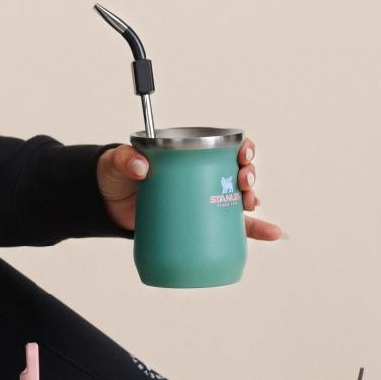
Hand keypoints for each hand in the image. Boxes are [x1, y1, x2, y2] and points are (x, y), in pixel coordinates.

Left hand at [95, 135, 286, 239]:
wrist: (106, 205)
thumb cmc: (116, 175)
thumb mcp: (118, 162)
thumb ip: (125, 159)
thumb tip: (141, 165)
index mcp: (189, 154)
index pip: (224, 146)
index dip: (242, 147)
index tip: (243, 152)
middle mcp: (201, 175)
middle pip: (237, 171)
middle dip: (249, 174)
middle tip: (244, 181)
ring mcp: (202, 199)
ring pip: (238, 198)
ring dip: (253, 200)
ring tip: (251, 204)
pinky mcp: (198, 223)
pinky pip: (231, 228)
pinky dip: (254, 231)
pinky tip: (274, 233)